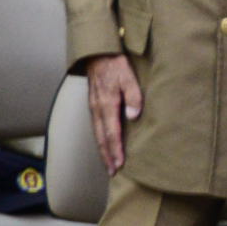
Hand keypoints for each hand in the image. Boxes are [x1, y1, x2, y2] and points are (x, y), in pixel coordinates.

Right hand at [86, 55, 143, 174]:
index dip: (115, 150)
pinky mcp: (93, 105)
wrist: (97, 53)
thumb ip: (133, 96)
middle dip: (107, 156)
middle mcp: (97, 108)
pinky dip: (100, 140)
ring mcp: (93, 107)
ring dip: (102, 150)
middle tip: (113, 172)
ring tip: (108, 164)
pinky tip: (104, 145)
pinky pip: (96, 127)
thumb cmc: (116, 64)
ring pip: (97, 134)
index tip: (119, 164)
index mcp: (107, 103)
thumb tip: (133, 116)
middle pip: (102, 138)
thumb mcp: (128, 76)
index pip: (111, 133)